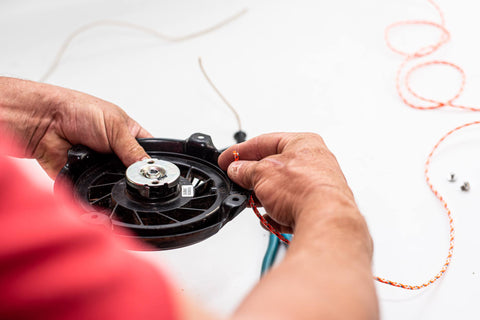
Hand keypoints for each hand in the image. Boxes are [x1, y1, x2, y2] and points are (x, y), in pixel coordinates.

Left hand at [0, 77, 151, 177]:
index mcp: (129, 135)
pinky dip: (92, 185)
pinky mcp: (85, 178)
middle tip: (125, 167)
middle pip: (133, 173)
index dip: (153, 164)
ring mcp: (101, 166)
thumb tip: (147, 167)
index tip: (154, 171)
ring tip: (103, 164)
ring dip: (109, 177)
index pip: (149, 154)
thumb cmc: (76, 110)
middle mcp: (116, 151)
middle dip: (130, 174)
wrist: (43, 121)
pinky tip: (90, 174)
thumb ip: (133, 149)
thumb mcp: (115, 126)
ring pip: (114, 183)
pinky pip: (93, 190)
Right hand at [218, 132, 356, 230]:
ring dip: (264, 196)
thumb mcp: (262, 174)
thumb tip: (237, 170)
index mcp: (303, 143)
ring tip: (251, 202)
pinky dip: (278, 212)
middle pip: (274, 166)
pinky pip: (292, 207)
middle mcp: (314, 161)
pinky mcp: (318, 207)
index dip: (241, 151)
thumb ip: (245, 170)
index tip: (226, 159)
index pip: (265, 141)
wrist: (325, 220)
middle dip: (253, 177)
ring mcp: (318, 185)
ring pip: (282, 188)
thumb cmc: (304, 190)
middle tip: (238, 181)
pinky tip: (271, 217)